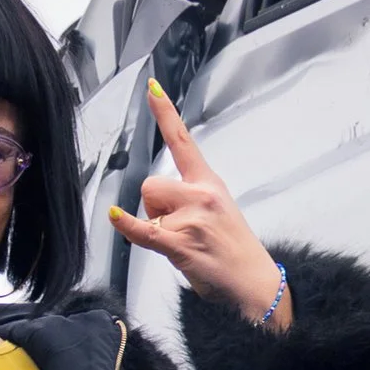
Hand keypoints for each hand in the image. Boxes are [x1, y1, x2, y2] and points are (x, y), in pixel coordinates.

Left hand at [109, 79, 290, 327]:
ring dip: (155, 225)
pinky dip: (128, 227)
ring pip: (149, 208)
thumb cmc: (233, 249)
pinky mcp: (182, 243)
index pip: (182, 141)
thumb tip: (157, 202)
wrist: (255, 282)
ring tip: (182, 243)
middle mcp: (202, 194)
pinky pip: (146, 231)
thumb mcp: (217, 210)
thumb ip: (188, 197)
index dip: (166, 113)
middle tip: (177, 228)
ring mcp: (193, 218)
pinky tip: (114, 217)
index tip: (152, 87)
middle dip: (153, 205)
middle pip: (151, 183)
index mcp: (209, 182)